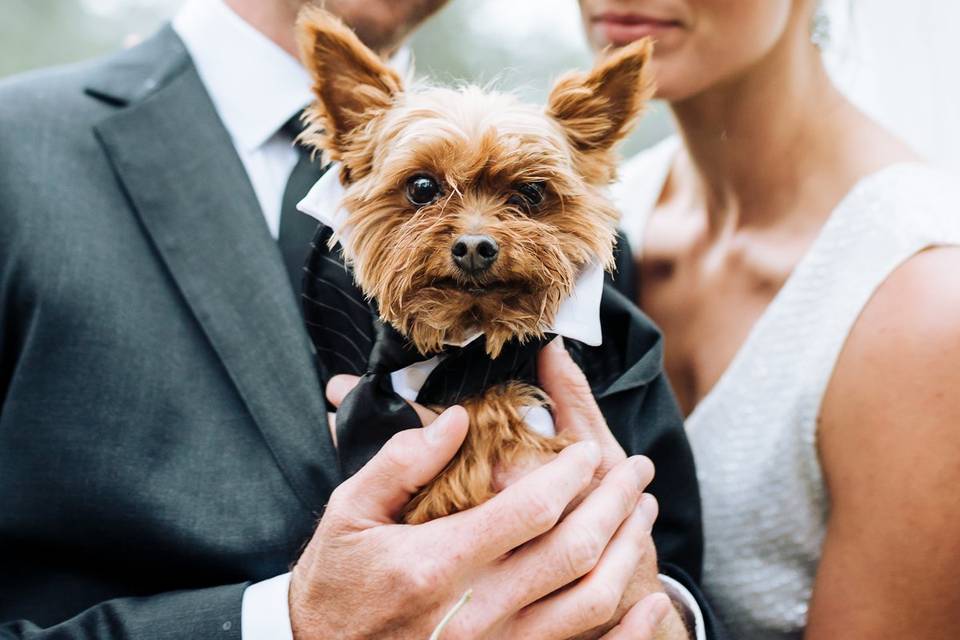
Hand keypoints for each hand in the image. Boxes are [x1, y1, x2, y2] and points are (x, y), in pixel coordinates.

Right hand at [322, 342, 690, 638]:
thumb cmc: (335, 584)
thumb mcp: (348, 513)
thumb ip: (402, 463)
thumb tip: (456, 420)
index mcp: (436, 564)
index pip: (529, 510)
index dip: (570, 475)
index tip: (589, 450)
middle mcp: (474, 612)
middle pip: (572, 550)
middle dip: (614, 501)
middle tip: (636, 468)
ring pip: (587, 600)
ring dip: (627, 550)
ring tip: (643, 511)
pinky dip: (626, 631)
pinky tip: (651, 602)